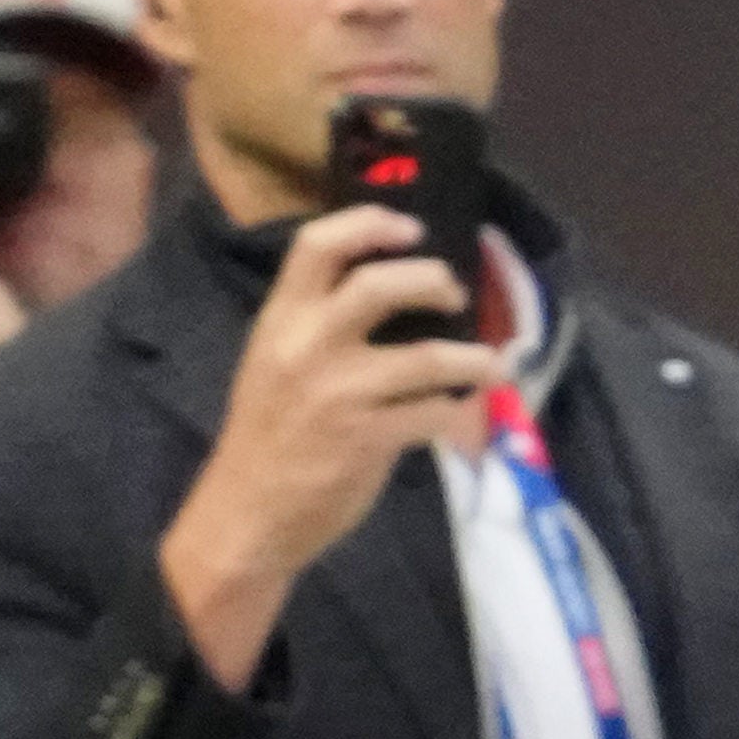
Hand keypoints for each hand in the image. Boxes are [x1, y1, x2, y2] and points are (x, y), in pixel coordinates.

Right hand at [154, 206, 497, 685]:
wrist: (248, 513)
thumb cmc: (269, 436)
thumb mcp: (275, 363)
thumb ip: (319, 326)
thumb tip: (395, 291)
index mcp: (280, 320)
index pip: (317, 247)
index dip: (370, 224)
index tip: (412, 227)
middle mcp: (306, 347)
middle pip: (380, 285)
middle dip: (434, 281)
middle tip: (456, 296)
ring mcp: (340, 393)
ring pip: (429, 356)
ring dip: (476, 359)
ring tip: (491, 364)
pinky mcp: (368, 438)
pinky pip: (436, 411)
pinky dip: (460, 411)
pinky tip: (465, 412)